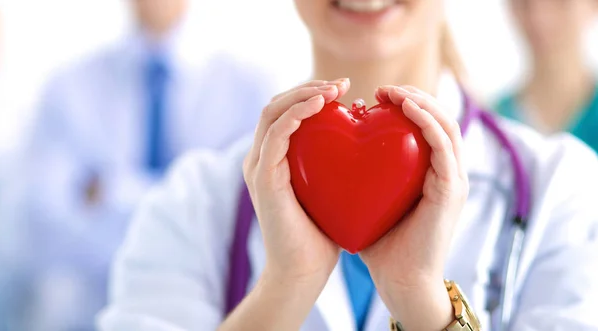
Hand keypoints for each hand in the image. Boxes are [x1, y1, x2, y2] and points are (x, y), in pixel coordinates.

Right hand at [243, 78, 349, 285]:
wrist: (303, 273)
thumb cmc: (321, 235)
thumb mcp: (329, 190)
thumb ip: (333, 165)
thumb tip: (362, 143)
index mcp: (273, 160)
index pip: (285, 112)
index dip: (310, 93)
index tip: (344, 90)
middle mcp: (260, 159)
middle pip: (276, 104)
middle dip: (308, 87)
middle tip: (342, 84)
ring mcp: (258, 167)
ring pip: (273, 111)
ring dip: (303, 93)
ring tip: (334, 89)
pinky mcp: (263, 178)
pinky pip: (277, 134)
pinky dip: (298, 113)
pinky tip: (322, 105)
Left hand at [360, 86, 468, 330]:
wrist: (401, 281)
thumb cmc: (382, 244)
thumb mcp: (369, 200)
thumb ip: (360, 176)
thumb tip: (331, 153)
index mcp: (430, 173)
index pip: (426, 125)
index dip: (406, 103)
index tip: (376, 96)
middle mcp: (447, 171)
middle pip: (440, 117)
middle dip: (414, 95)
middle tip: (384, 89)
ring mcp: (453, 179)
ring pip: (447, 123)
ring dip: (421, 100)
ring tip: (394, 92)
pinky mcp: (451, 189)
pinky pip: (443, 144)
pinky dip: (426, 121)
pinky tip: (404, 107)